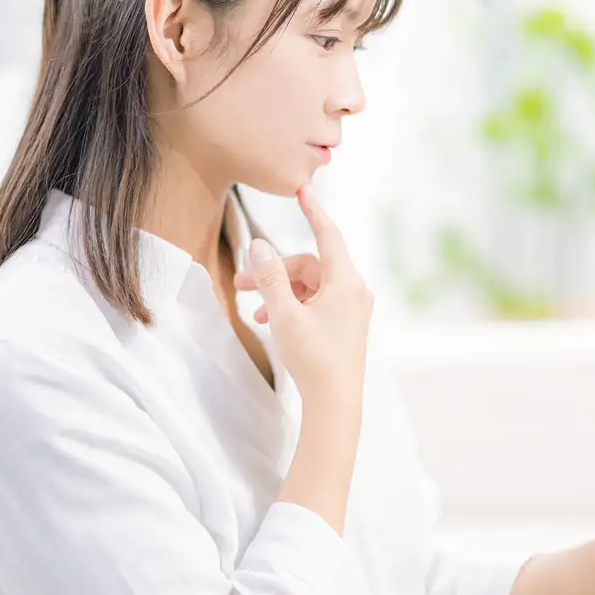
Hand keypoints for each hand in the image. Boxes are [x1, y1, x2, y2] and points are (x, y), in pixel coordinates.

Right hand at [238, 184, 371, 406]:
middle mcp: (354, 291)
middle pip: (310, 265)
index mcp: (346, 282)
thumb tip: (259, 245)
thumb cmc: (313, 359)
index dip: (312, 211)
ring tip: (255, 311)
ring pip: (311, 286)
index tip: (302, 189)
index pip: (328, 234)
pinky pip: (316, 303)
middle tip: (240, 284)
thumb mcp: (285, 315)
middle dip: (275, 271)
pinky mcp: (346, 325)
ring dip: (281, 292)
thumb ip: (271, 277)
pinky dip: (294, 306)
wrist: (335, 405)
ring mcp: (352, 309)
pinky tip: (272, 321)